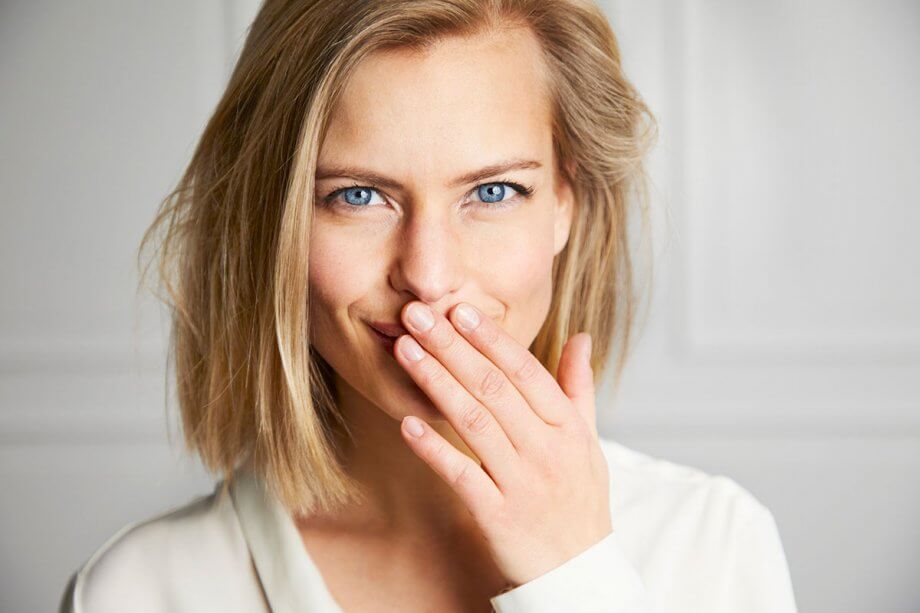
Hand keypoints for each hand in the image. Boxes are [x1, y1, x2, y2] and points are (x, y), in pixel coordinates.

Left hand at [393, 299, 612, 587]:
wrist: (580, 572)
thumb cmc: (579, 498)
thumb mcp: (588, 441)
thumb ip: (578, 387)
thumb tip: (580, 337)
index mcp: (568, 427)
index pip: (526, 372)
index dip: (491, 339)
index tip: (459, 309)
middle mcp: (547, 450)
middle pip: (493, 388)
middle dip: (451, 347)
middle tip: (416, 315)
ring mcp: (522, 483)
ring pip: (474, 423)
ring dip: (436, 383)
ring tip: (404, 351)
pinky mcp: (497, 516)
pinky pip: (461, 475)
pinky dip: (433, 448)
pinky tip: (407, 422)